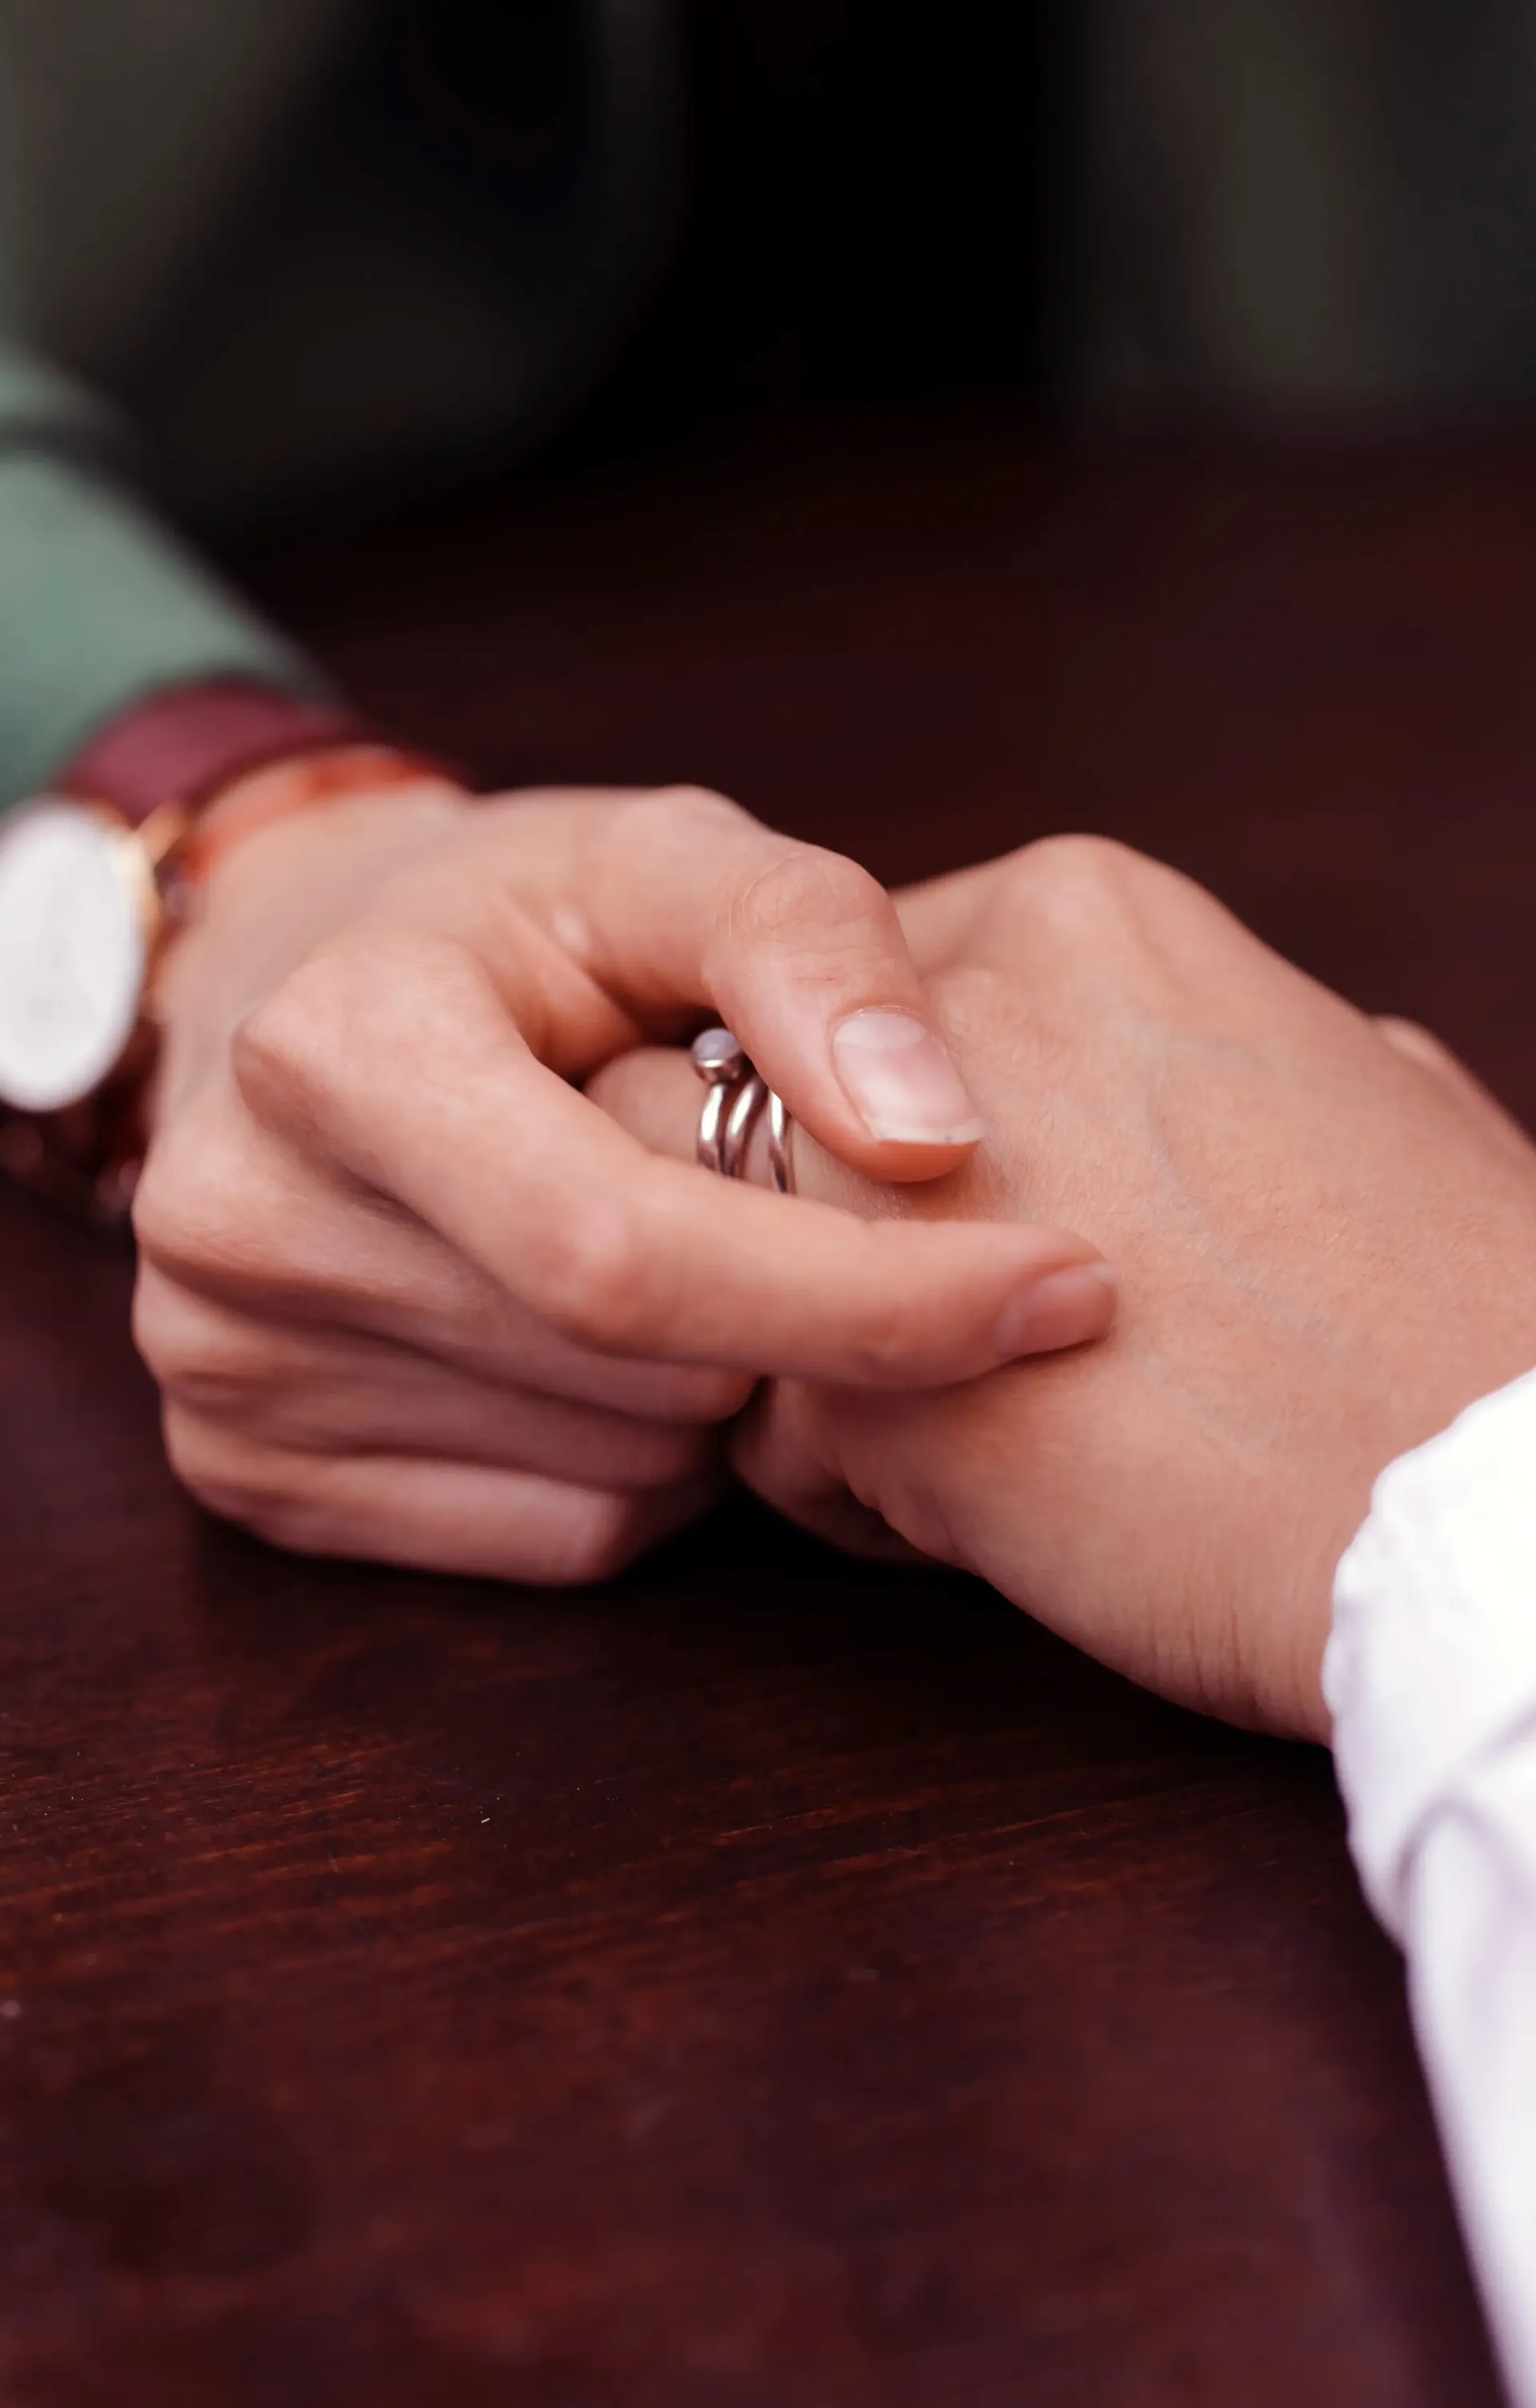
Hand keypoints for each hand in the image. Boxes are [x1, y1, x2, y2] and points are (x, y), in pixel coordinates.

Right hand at [133, 775, 1112, 1582]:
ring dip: (734, 1393)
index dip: (867, 1295)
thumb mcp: (661, 861)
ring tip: (710, 1261)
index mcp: (334, 1046)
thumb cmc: (522, 928)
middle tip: (835, 1223)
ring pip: (621, 1468)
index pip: (624, 1250)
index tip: (1064, 1288)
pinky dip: (653, 1465)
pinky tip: (634, 1351)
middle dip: (804, 1323)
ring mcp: (221, 1368)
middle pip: (638, 1371)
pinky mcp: (242, 1473)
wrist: (302, 994)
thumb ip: (807, 944)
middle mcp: (240, 1220)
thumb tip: (937, 1138)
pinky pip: (564, 1534)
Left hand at [594, 837, 1535, 1735]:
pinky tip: (1015, 1519)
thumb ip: (1215, 1049)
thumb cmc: (1460, 1315)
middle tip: (963, 1341)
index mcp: (1071, 916)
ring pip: (741, 1279)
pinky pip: (777, 1441)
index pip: (856, 1017)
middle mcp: (936, 1015)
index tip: (999, 1237)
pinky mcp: (844, 1372)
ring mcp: (866, 1189)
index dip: (913, 1153)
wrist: (1480, 1501)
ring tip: (1008, 1438)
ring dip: (841, 1369)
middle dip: (823, 1243)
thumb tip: (1197, 1066)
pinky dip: (869, 1502)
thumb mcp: (1369, 1091)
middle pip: (758, 1122)